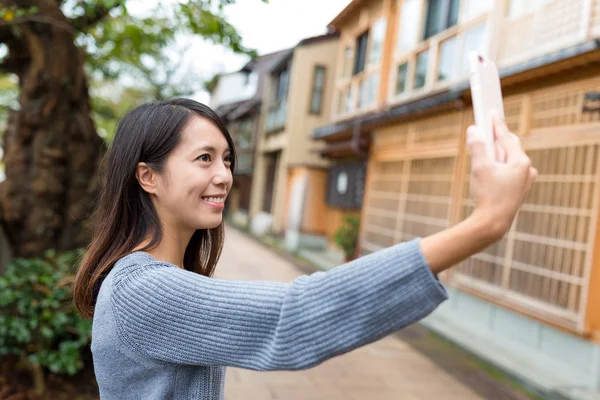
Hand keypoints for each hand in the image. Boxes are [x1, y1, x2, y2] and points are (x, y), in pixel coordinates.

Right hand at [466, 113, 537, 238]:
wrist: (493, 223)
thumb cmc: (488, 195)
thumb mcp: (479, 167)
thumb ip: (477, 146)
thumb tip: (473, 130)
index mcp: (521, 162)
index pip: (507, 137)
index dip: (497, 124)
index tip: (492, 111)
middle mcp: (527, 170)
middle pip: (510, 147)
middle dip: (497, 138)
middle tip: (488, 126)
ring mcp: (524, 181)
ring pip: (510, 159)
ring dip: (497, 151)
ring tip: (487, 144)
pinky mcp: (518, 190)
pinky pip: (509, 170)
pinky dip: (499, 164)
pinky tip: (490, 164)